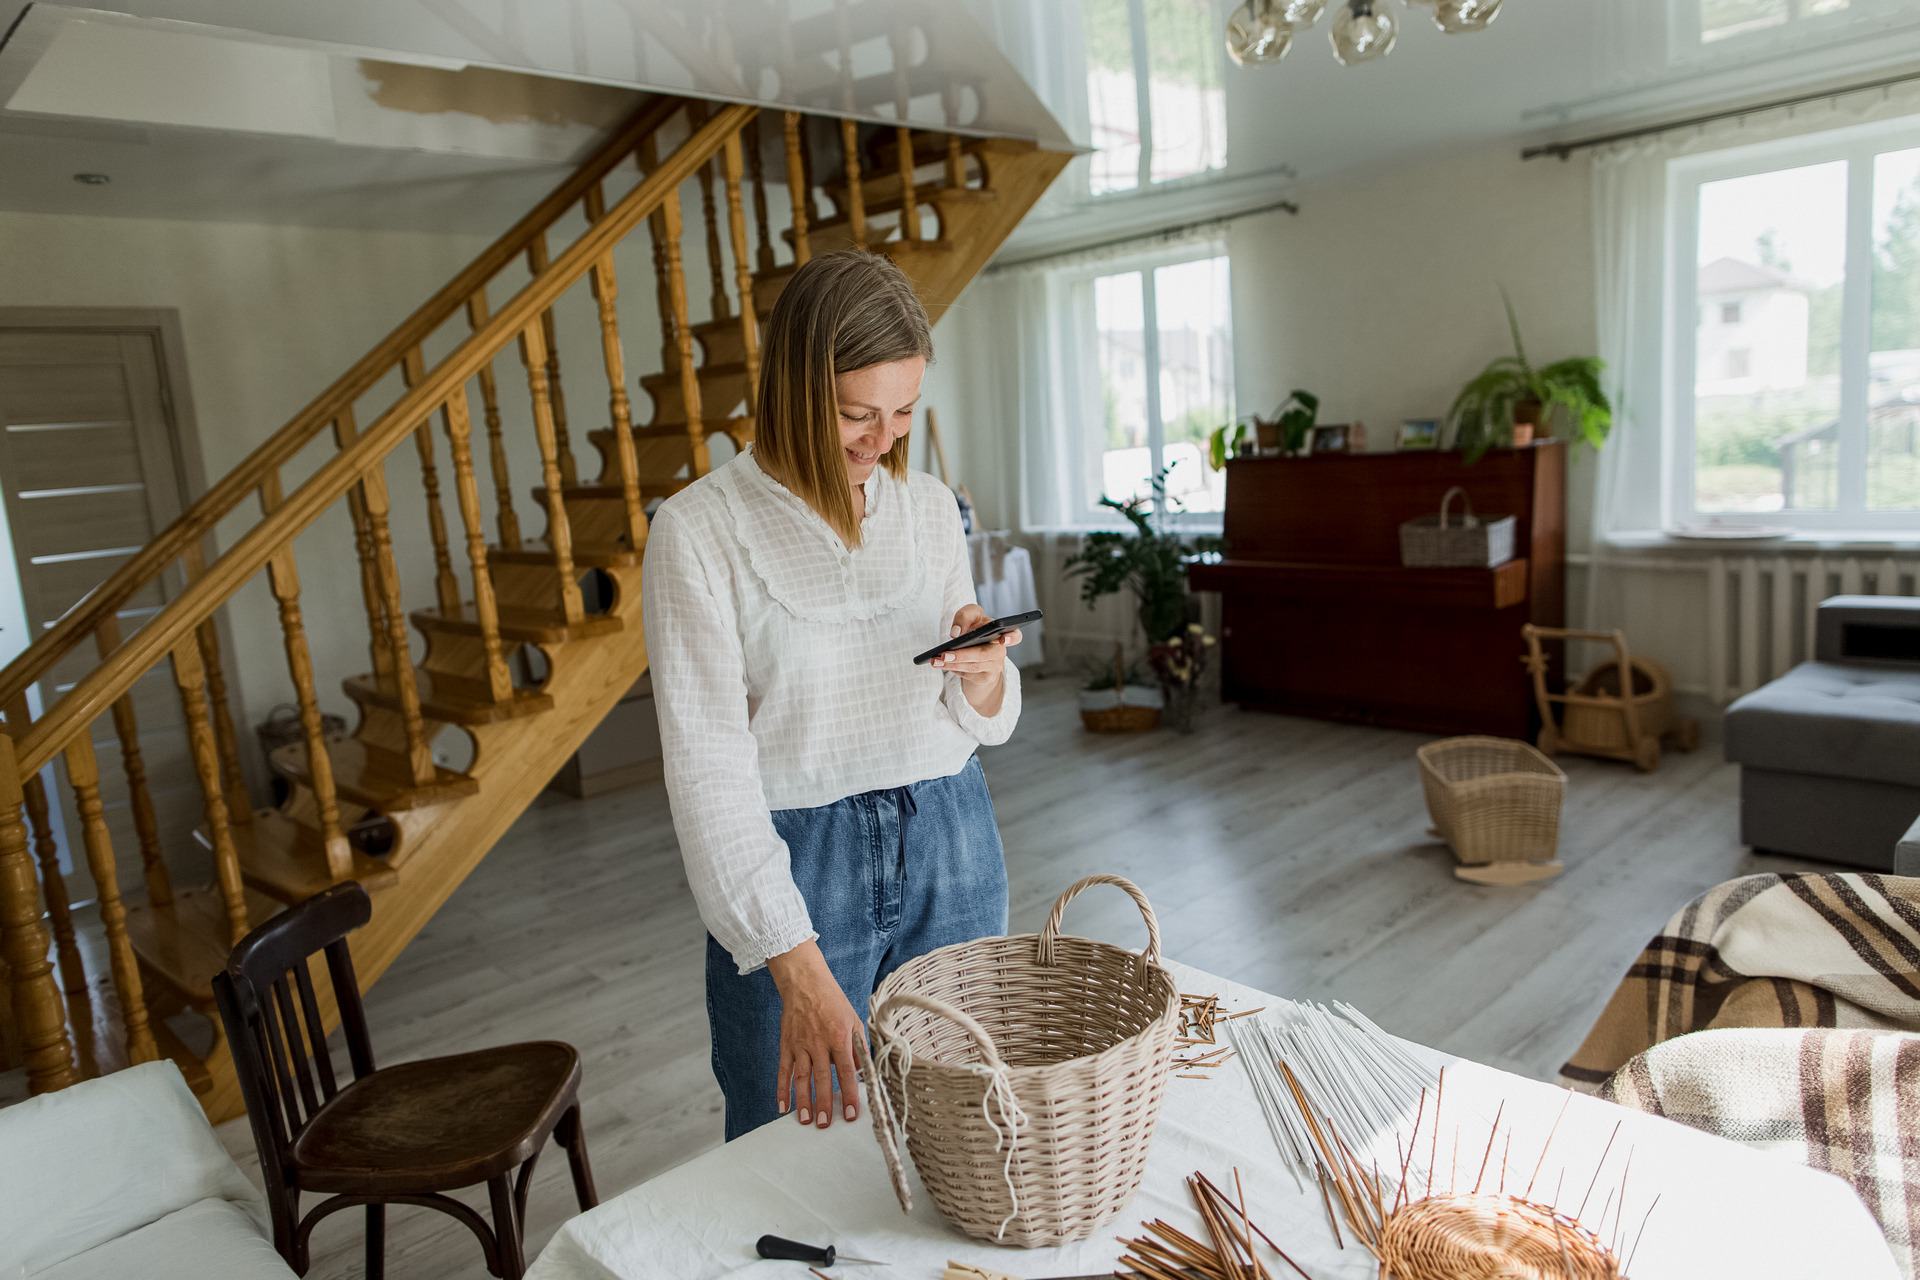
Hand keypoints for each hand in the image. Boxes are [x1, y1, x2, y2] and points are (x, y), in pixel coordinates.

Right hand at [764, 939, 861, 1128]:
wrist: (806, 983)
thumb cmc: (833, 1002)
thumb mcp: (853, 1021)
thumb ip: (858, 1048)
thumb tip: (863, 1073)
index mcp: (839, 1037)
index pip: (846, 1072)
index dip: (849, 1095)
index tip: (851, 1114)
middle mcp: (819, 1043)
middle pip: (821, 1078)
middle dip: (824, 1103)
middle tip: (825, 1125)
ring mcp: (800, 1044)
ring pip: (801, 1078)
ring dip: (803, 1101)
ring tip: (805, 1121)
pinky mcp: (786, 1044)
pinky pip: (783, 1070)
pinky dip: (781, 1089)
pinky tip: (782, 1106)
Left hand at [931, 605, 1018, 715]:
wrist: (976, 650)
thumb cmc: (975, 629)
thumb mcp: (971, 616)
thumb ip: (965, 616)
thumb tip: (957, 632)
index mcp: (1001, 632)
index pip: (1015, 636)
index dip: (1012, 638)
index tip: (1004, 639)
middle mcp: (1000, 650)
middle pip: (982, 654)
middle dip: (962, 655)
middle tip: (944, 654)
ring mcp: (995, 666)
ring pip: (973, 666)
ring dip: (952, 664)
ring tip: (936, 660)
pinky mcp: (986, 677)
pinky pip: (969, 675)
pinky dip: (954, 669)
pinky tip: (942, 665)